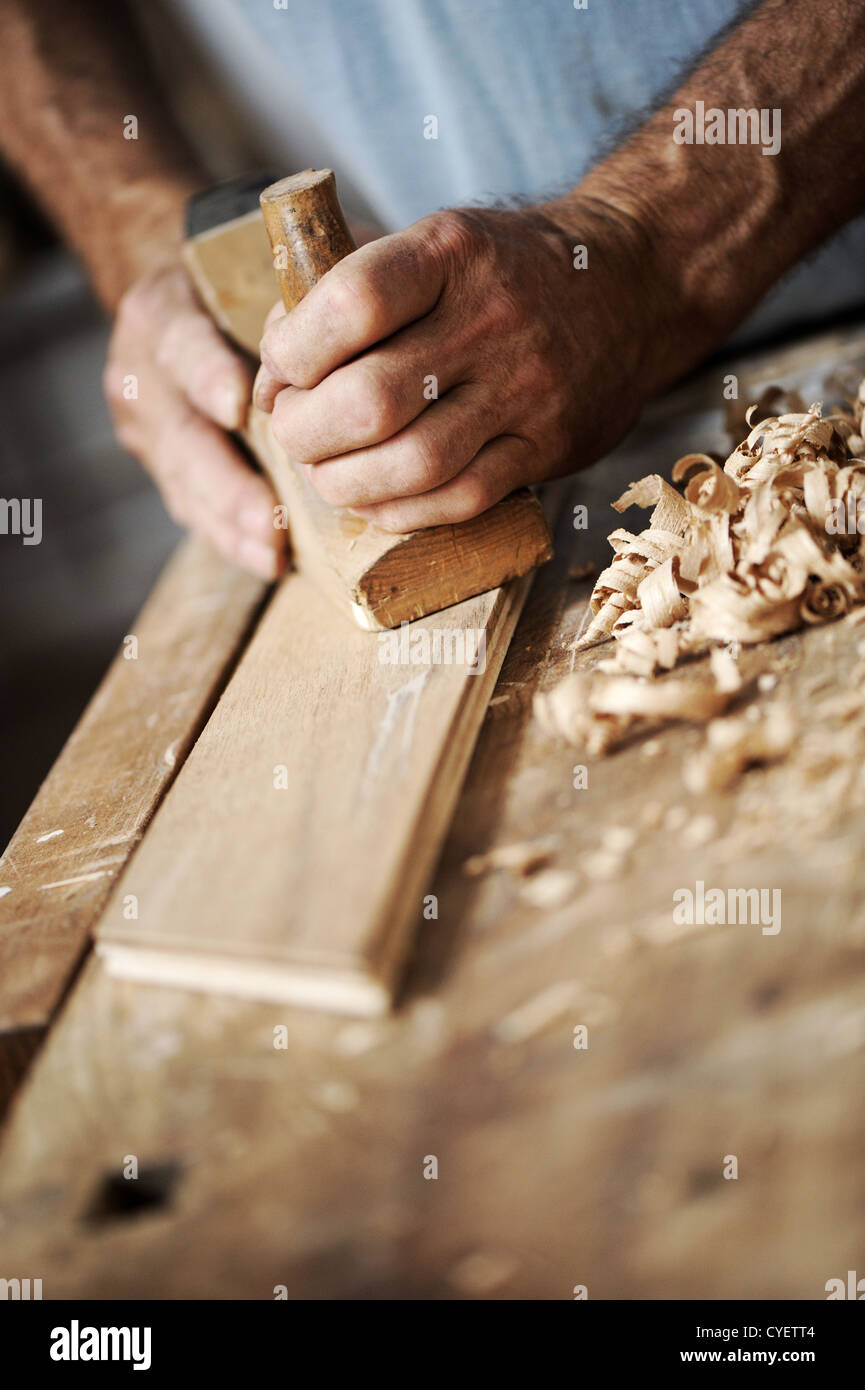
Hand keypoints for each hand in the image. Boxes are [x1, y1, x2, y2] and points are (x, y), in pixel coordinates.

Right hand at [104, 264, 284, 578]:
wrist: (188, 295)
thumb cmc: (247, 275)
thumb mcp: (265, 263)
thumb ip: (302, 291)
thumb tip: (364, 326)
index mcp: (165, 313)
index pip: (182, 344)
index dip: (207, 374)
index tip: (237, 405)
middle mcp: (144, 373)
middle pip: (181, 436)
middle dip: (227, 483)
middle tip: (268, 519)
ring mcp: (147, 427)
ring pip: (185, 483)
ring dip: (233, 524)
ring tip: (275, 555)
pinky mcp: (161, 464)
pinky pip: (194, 508)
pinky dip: (232, 537)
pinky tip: (270, 561)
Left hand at [253, 202, 656, 530]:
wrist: (631, 282)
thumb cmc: (505, 268)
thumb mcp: (437, 242)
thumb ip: (354, 292)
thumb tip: (271, 370)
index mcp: (452, 252)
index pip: (351, 304)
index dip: (292, 350)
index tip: (279, 369)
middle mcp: (493, 320)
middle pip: (370, 400)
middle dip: (304, 430)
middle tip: (290, 430)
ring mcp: (527, 390)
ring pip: (412, 463)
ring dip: (343, 481)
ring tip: (323, 471)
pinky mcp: (548, 446)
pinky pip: (458, 499)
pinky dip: (399, 510)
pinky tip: (375, 497)